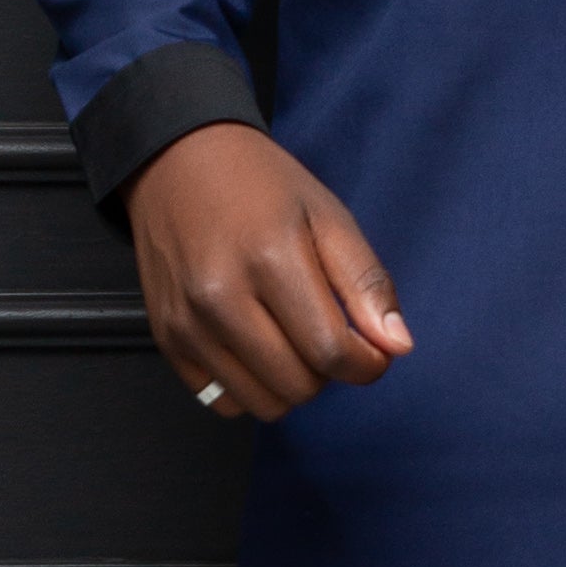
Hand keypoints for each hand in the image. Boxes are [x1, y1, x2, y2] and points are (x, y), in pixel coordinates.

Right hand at [124, 124, 412, 419]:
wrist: (178, 162)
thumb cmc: (261, 185)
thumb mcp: (328, 215)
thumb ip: (365, 282)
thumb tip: (397, 347)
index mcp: (269, 259)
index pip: (332, 351)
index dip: (366, 363)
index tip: (372, 349)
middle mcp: (220, 299)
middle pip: (299, 386)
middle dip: (329, 372)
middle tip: (326, 332)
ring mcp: (187, 325)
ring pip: (264, 404)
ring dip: (291, 384)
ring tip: (292, 340)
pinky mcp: (168, 341)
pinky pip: (224, 402)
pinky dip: (250, 387)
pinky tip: (255, 347)